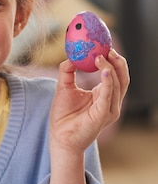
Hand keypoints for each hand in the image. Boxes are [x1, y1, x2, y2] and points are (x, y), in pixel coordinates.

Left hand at [47, 49, 128, 183]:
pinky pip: (109, 95)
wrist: (60, 137)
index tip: (104, 46)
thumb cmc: (63, 115)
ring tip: (100, 56)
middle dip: (118, 62)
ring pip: (118, 84)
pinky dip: (108, 82)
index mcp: (104, 94)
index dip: (113, 59)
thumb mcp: (64, 87)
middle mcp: (110, 101)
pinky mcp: (103, 115)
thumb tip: (71, 55)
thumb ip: (68, 71)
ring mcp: (109, 109)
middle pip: (123, 78)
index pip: (116, 74)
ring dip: (110, 68)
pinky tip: (104, 70)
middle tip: (108, 48)